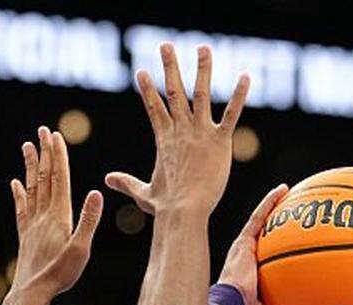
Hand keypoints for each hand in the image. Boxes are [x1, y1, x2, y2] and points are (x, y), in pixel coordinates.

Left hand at [10, 126, 102, 298]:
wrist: (32, 292)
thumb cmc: (59, 274)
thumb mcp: (81, 249)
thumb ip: (89, 221)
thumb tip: (96, 193)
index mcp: (59, 216)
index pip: (60, 178)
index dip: (58, 156)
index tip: (56, 135)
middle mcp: (44, 215)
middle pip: (45, 178)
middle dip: (45, 153)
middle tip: (42, 130)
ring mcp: (32, 224)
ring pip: (31, 188)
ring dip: (31, 166)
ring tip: (27, 146)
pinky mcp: (26, 236)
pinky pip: (22, 209)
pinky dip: (19, 193)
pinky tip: (15, 183)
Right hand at [106, 43, 249, 219]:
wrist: (184, 212)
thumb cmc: (165, 207)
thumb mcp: (143, 193)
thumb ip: (127, 183)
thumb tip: (107, 180)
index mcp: (163, 139)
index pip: (153, 108)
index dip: (147, 89)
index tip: (141, 72)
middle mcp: (181, 130)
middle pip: (173, 91)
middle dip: (169, 67)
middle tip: (165, 45)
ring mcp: (200, 132)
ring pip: (201, 94)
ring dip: (203, 69)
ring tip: (203, 48)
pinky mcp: (219, 140)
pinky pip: (231, 113)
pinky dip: (239, 95)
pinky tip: (245, 77)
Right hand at [217, 185, 316, 304]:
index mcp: (258, 288)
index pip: (276, 272)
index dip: (288, 263)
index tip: (305, 258)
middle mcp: (253, 267)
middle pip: (271, 245)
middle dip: (286, 232)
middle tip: (307, 221)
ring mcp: (246, 253)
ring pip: (265, 226)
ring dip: (278, 209)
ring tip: (297, 195)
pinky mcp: (243, 243)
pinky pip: (259, 217)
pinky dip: (270, 202)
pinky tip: (285, 189)